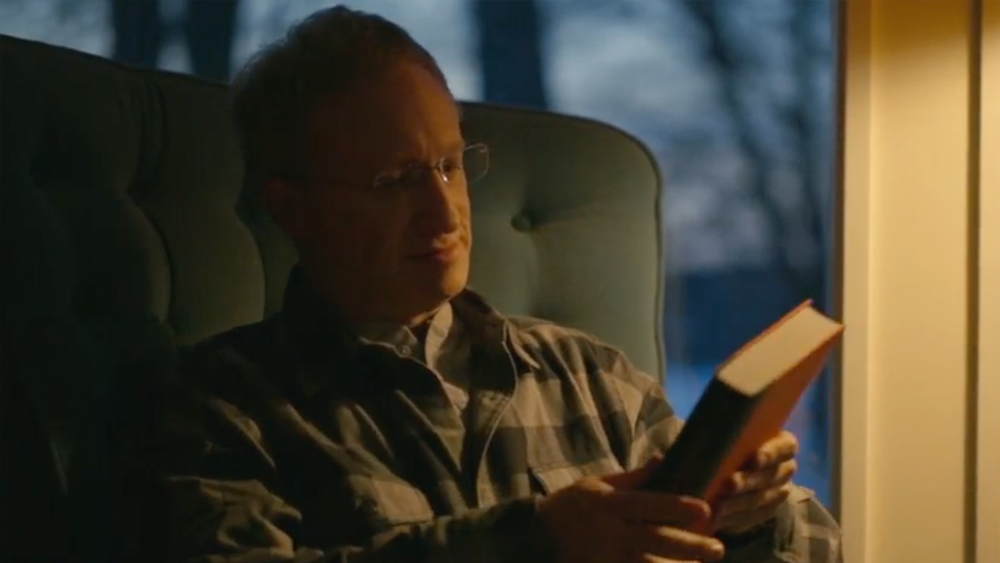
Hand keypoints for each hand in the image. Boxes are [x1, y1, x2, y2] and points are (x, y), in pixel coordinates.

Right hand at [538, 456, 726, 562]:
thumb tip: (664, 459)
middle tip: (718, 548)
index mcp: (609, 504)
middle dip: (689, 546)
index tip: (704, 508)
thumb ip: (633, 477)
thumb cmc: (573, 504)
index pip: (648, 504)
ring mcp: (607, 558)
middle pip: (656, 540)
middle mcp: (611, 532)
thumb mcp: (598, 483)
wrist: (539, 537)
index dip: (676, 507)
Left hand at [712, 430, 798, 534]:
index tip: (754, 459)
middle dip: (749, 482)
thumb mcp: (720, 432)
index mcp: (781, 444)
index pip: (786, 448)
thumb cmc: (720, 440)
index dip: (772, 454)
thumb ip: (719, 431)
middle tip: (729, 485)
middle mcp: (784, 469)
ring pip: (762, 500)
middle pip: (771, 477)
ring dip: (739, 504)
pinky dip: (735, 519)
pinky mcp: (764, 512)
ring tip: (718, 506)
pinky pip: (753, 518)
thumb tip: (704, 436)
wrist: (719, 463)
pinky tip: (718, 518)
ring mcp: (777, 492)